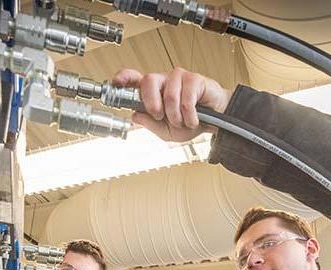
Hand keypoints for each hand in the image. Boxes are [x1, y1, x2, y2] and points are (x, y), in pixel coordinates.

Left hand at [112, 67, 231, 142]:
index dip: (124, 77)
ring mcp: (179, 78)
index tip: (116, 82)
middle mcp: (164, 81)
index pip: (135, 78)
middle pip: (149, 80)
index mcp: (154, 92)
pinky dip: (189, 115)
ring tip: (182, 121)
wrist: (214, 123)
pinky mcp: (195, 79)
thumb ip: (149, 123)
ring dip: (175, 115)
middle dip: (152, 103)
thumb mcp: (165, 131)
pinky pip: (186, 98)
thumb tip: (135, 116)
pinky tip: (193, 119)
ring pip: (169, 94)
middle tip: (160, 116)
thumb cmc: (188, 123)